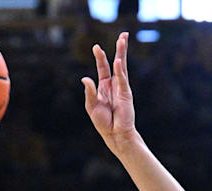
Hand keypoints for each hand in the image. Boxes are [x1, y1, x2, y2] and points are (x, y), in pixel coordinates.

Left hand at [82, 32, 137, 155]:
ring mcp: (121, 88)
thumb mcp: (92, 106)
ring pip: (122, 67)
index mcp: (104, 87)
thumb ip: (89, 92)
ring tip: (123, 39)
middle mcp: (114, 85)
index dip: (100, 57)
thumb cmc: (103, 122)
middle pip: (117, 62)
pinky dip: (120, 71)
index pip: (103, 68)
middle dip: (119, 49)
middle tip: (123, 35)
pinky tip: (119, 61)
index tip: (96, 47)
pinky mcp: (126, 94)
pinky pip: (122, 80)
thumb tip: (84, 78)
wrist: (115, 134)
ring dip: (122, 53)